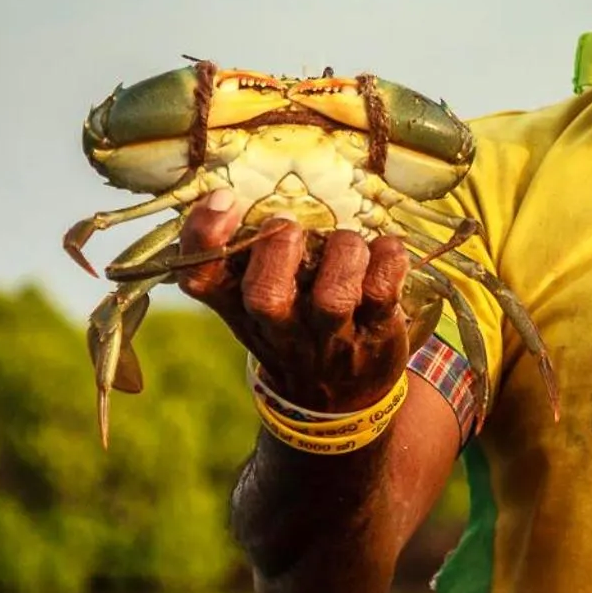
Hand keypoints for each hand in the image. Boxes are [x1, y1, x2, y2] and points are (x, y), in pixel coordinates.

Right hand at [177, 188, 412, 413]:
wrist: (339, 401)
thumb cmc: (293, 328)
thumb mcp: (253, 304)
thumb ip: (243, 258)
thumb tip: (233, 191)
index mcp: (241, 311)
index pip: (203, 280)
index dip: (206, 239)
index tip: (223, 197)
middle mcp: (281, 327)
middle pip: (265, 294)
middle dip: (279, 250)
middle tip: (289, 228)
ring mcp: (331, 335)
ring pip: (332, 296)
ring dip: (343, 252)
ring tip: (348, 242)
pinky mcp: (376, 334)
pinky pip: (383, 294)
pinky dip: (388, 260)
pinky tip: (388, 248)